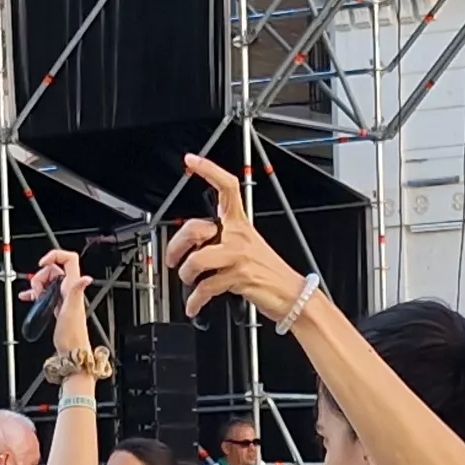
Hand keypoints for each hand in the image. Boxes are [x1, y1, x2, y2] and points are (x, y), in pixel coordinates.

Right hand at [25, 249, 98, 366]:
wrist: (71, 350)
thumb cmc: (72, 334)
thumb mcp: (72, 309)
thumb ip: (76, 291)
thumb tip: (86, 278)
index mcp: (73, 286)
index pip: (69, 259)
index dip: (55, 255)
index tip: (43, 263)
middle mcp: (69, 289)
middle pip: (53, 270)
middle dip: (41, 275)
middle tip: (39, 290)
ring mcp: (63, 297)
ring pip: (47, 281)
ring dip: (37, 285)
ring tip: (36, 297)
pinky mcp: (56, 304)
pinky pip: (44, 293)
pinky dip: (34, 293)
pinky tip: (28, 297)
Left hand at [164, 155, 311, 321]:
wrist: (291, 294)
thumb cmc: (268, 271)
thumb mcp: (248, 246)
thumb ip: (222, 239)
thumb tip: (191, 245)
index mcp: (241, 224)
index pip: (227, 187)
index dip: (209, 170)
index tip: (192, 161)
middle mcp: (238, 236)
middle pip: (196, 228)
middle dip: (176, 246)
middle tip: (173, 258)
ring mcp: (238, 257)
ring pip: (197, 260)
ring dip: (186, 275)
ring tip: (189, 282)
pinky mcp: (238, 278)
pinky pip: (206, 288)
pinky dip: (195, 300)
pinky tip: (194, 304)